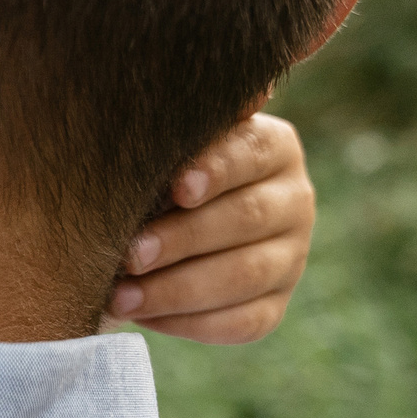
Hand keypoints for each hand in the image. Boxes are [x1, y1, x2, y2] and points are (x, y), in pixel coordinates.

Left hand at [104, 113, 313, 343]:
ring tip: (121, 296)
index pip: (251, 153)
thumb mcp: (163, 144)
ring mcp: (291, 257)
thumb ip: (175, 125)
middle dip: (183, 240)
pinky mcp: (275, 305)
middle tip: (130, 254)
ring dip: (177, 289)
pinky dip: (189, 322)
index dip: (215, 170)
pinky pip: (242, 323)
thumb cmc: (153, 172)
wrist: (154, 225)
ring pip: (244, 276)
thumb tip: (225, 95)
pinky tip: (143, 316)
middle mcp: (294, 200)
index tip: (176, 188)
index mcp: (273, 147)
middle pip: (247, 219)